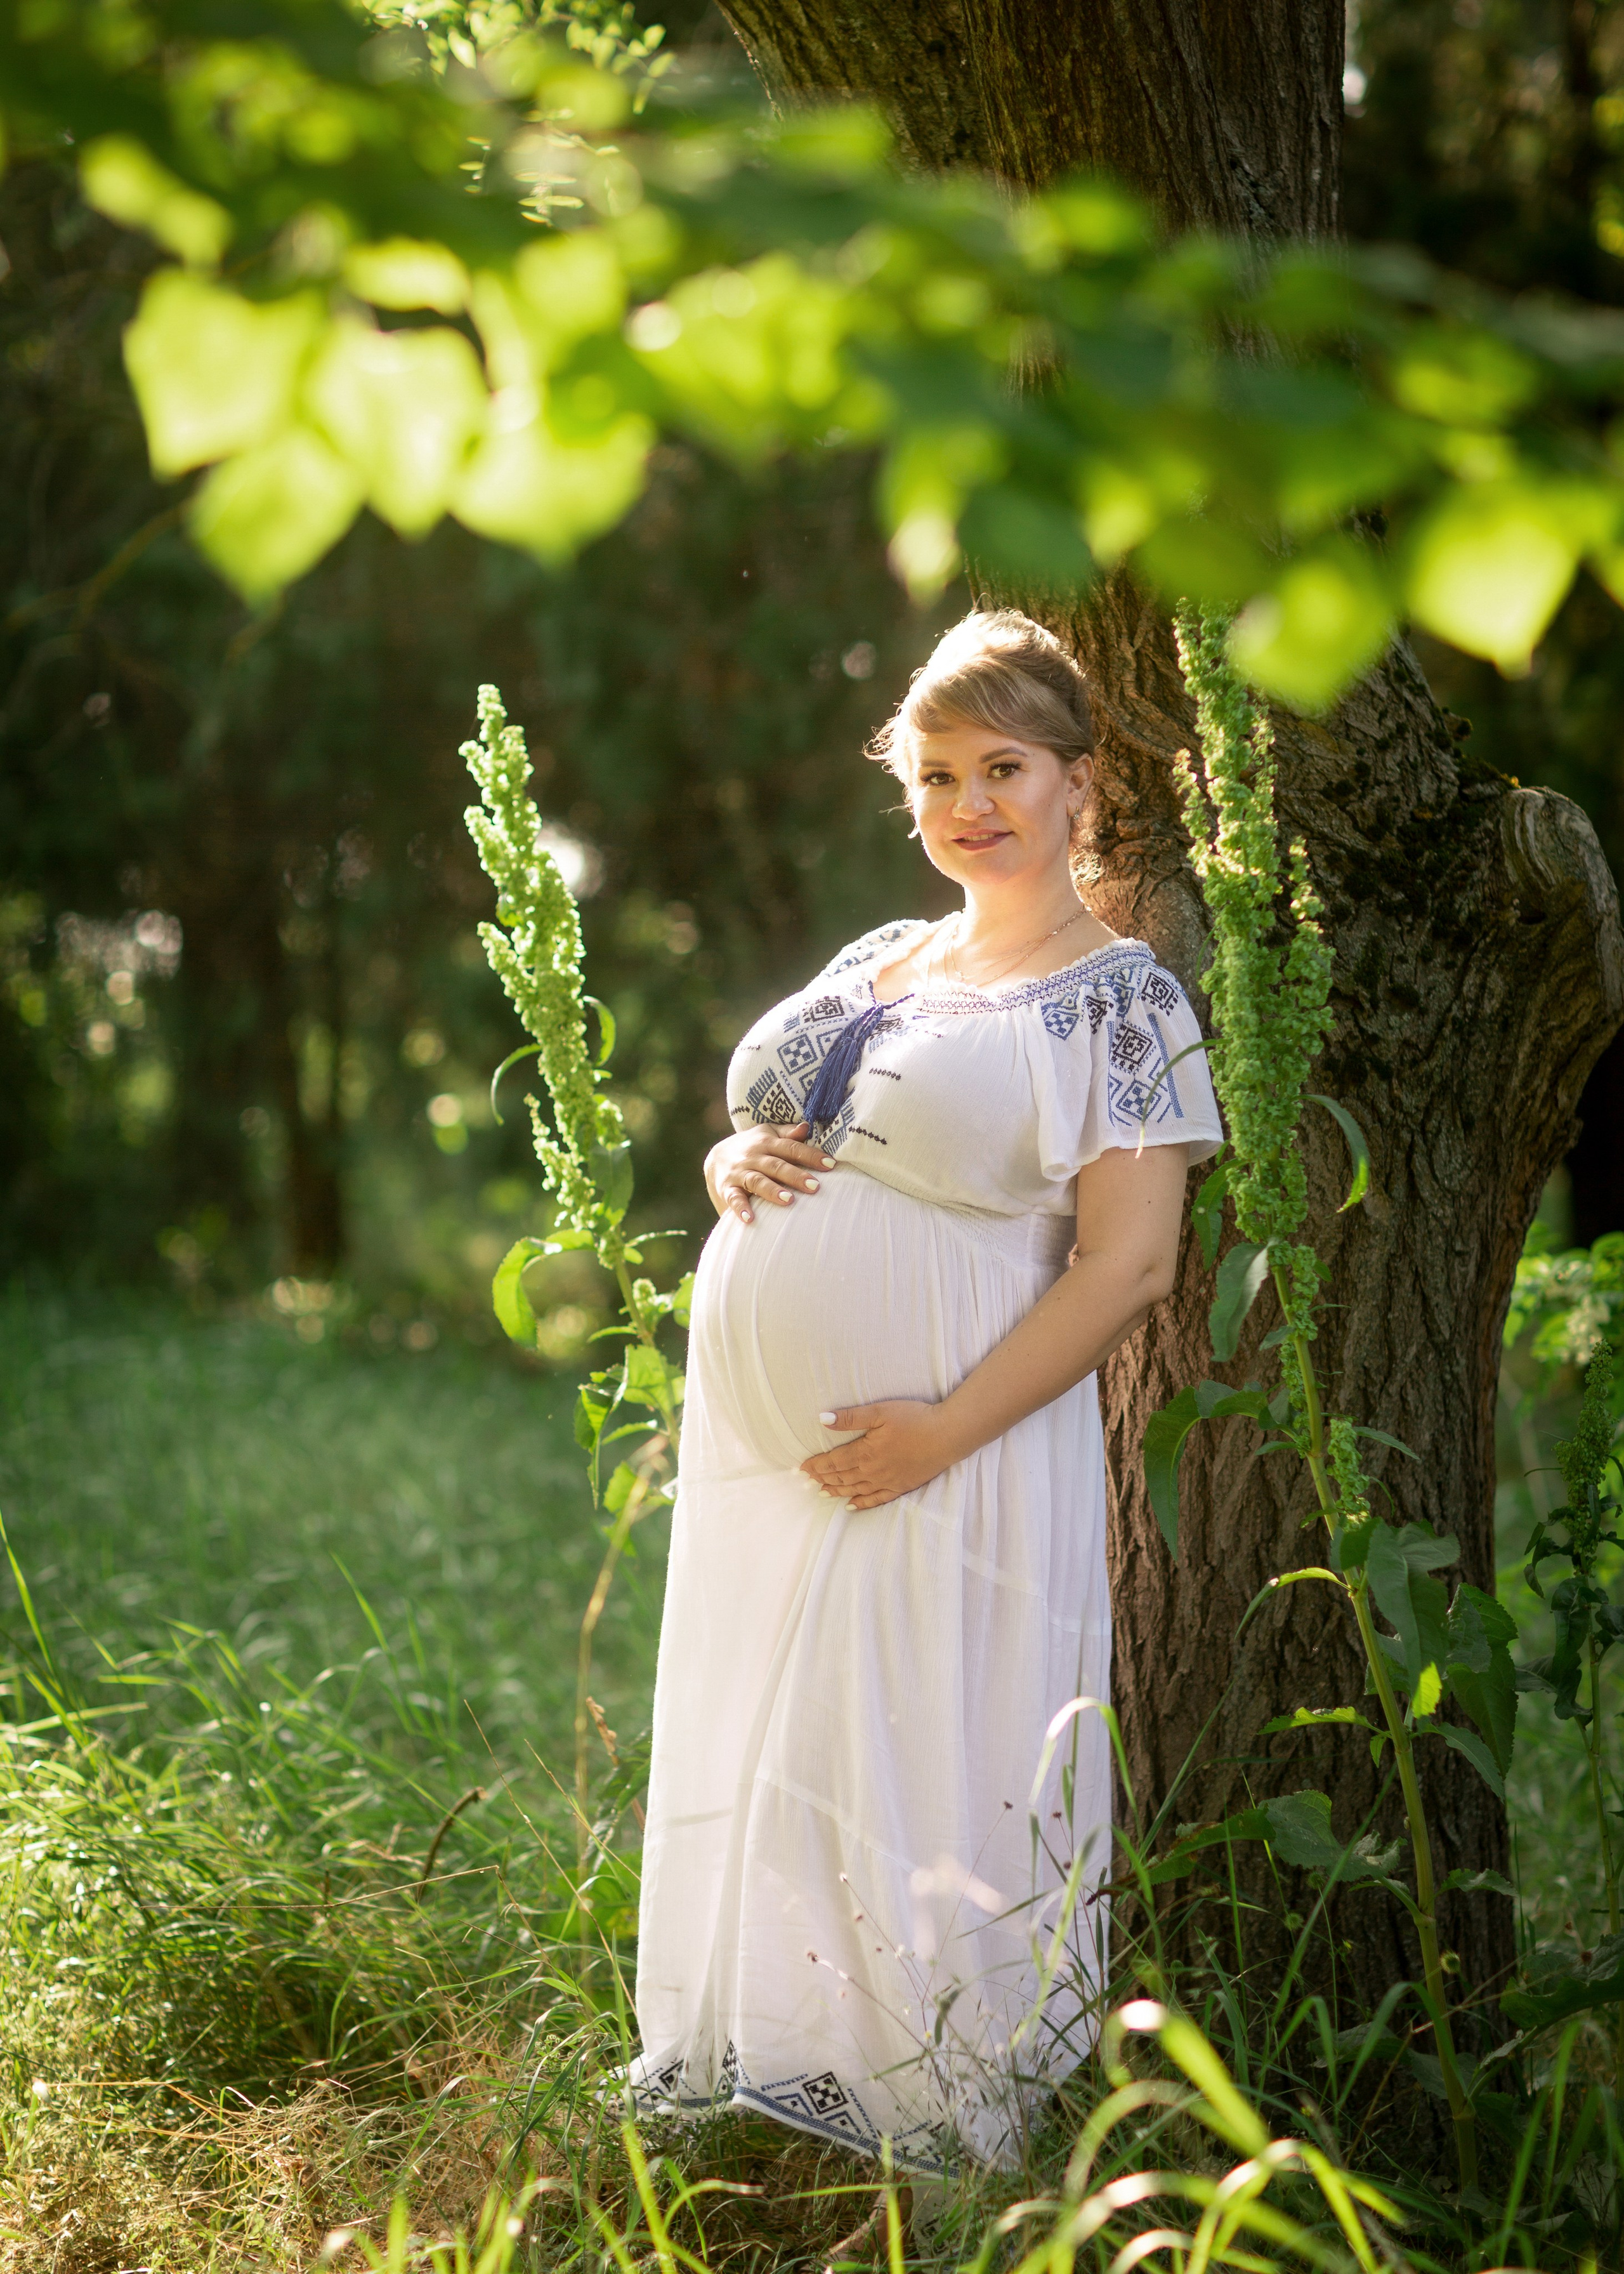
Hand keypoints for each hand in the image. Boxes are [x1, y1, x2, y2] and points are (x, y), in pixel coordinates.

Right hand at [704, 1120, 834, 1224]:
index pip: (791, 1148)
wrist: (715, 1158)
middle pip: (776, 1165)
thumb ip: (788, 1133)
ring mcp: (739, 1172)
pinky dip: (741, 1208)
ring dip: (772, 1191)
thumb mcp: (767, 1134)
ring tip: (789, 1200)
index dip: (811, 1156)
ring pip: (757, 1181)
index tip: (830, 1165)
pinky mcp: (727, 1188)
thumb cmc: (752, 1146)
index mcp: (767, 1141)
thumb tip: (807, 1127)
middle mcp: (753, 1156)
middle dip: (795, 1176)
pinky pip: (734, 1198)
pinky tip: (750, 1219)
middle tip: (815, 1187)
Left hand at [799, 1401, 955, 1509]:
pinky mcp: (901, 1486)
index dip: (816, 1465)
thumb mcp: (880, 1411)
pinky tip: (851, 1506)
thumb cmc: (915, 1418)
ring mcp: (887, 1481)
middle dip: (822, 1479)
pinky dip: (862, 1503)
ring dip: (837, 1491)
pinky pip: (877, 1499)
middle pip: (841, 1478)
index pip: (834, 1461)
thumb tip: (822, 1419)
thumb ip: (851, 1417)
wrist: (947, 1435)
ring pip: (855, 1490)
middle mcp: (873, 1471)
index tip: (802, 1468)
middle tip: (807, 1481)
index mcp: (865, 1452)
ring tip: (822, 1492)